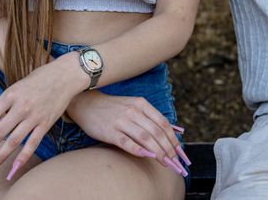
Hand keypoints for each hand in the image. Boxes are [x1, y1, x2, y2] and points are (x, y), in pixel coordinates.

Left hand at [0, 56, 83, 182]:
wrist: (66, 74)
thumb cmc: (39, 78)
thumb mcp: (17, 86)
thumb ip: (4, 103)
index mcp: (10, 95)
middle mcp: (20, 107)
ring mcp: (34, 116)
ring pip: (12, 143)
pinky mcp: (46, 123)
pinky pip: (32, 144)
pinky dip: (21, 159)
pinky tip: (12, 171)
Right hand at [67, 90, 189, 176]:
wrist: (87, 104)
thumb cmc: (114, 108)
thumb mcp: (135, 105)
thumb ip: (153, 117)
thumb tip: (175, 130)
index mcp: (142, 104)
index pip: (163, 124)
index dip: (173, 140)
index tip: (180, 153)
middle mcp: (134, 112)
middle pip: (157, 132)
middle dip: (169, 149)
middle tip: (175, 162)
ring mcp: (122, 121)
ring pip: (145, 138)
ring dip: (158, 152)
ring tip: (165, 163)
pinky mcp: (110, 131)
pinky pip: (127, 142)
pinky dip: (138, 150)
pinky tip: (147, 157)